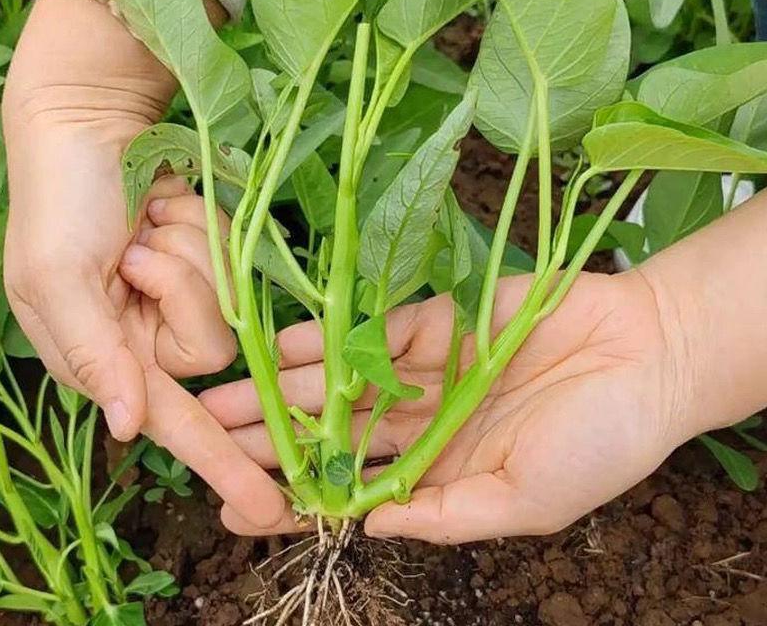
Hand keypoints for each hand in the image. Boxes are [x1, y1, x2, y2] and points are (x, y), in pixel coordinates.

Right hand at [3, 0, 287, 529]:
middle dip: (175, 286)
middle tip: (134, 246)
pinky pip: (235, 262)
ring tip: (147, 221)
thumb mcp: (57, 279)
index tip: (271, 509)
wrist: (94, 124)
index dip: (223, 467)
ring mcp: (187, 298)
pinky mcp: (215, 260)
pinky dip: (200, 228)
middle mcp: (150, 338)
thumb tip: (126, 427)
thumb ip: (93, 354)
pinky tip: (167, 208)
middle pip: (211, 351)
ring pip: (228, 303)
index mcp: (105, 357)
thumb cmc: (61, 201)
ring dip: (183, 251)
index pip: (175, 425)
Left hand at [201, 269, 693, 541]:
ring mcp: (425, 369)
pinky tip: (281, 347)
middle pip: (329, 434)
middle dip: (268, 439)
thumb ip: (447, 514)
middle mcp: (422, 420)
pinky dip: (326, 339)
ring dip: (282, 388)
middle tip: (203, 441)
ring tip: (222, 398)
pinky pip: (369, 332)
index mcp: (441, 470)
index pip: (351, 489)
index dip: (295, 498)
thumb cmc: (598, 440)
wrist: (646, 355)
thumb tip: (371, 528)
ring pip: (337, 382)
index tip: (238, 508)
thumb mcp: (525, 500)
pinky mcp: (436, 321)